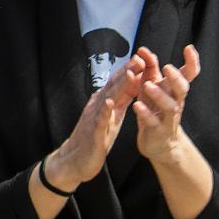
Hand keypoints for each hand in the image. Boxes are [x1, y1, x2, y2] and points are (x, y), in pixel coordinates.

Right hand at [42, 54, 142, 191]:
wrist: (75, 160)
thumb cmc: (94, 139)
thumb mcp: (110, 118)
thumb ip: (118, 102)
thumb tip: (131, 87)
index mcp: (105, 104)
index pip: (118, 84)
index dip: (130, 71)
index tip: (143, 58)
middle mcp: (98, 107)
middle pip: (114, 87)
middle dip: (127, 72)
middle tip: (140, 58)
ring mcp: (94, 118)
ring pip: (108, 99)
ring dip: (119, 86)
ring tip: (130, 74)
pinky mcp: (93, 133)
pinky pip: (99, 121)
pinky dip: (105, 111)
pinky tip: (110, 103)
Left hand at [133, 45, 200, 166]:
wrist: (159, 143)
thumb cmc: (154, 110)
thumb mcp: (151, 87)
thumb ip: (149, 69)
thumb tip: (143, 50)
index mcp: (174, 90)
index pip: (188, 75)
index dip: (192, 62)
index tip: (189, 48)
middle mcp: (175, 102)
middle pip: (182, 89)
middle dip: (176, 78)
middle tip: (168, 67)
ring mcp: (168, 118)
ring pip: (169, 106)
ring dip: (159, 95)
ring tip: (148, 85)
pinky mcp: (158, 130)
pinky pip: (153, 121)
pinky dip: (145, 113)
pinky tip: (137, 105)